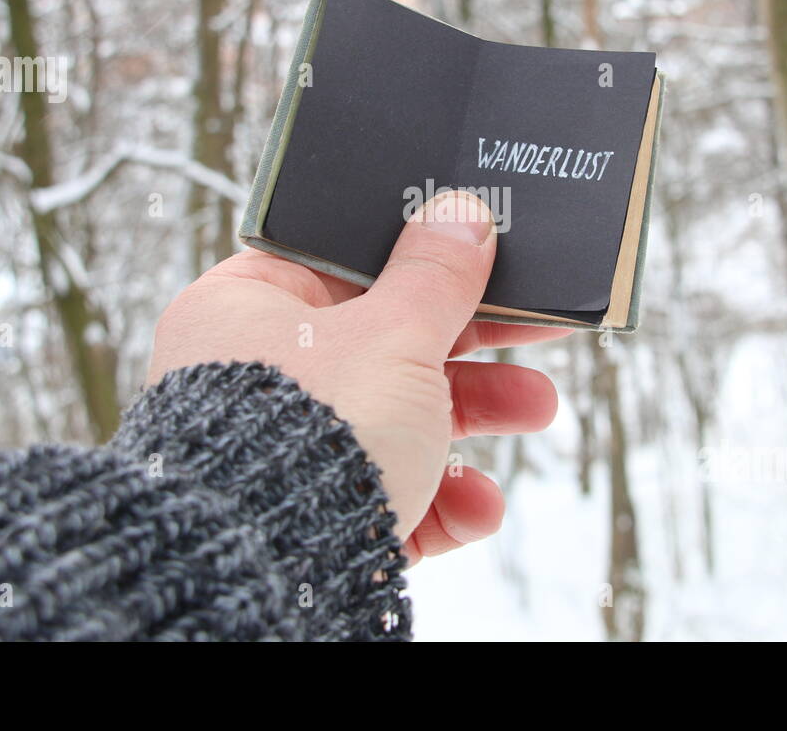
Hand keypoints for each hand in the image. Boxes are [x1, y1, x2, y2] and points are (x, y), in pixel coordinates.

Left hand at [147, 190, 569, 562]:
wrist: (276, 571)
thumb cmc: (311, 432)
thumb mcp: (392, 335)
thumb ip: (435, 276)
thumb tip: (460, 215)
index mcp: (247, 308)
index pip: (340, 262)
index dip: (417, 255)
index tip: (480, 253)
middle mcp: (259, 375)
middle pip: (385, 340)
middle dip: (474, 342)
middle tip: (539, 327)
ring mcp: (288, 448)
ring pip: (400, 417)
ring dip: (478, 414)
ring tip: (538, 409)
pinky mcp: (318, 514)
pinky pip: (391, 490)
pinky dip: (444, 495)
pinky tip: (478, 504)